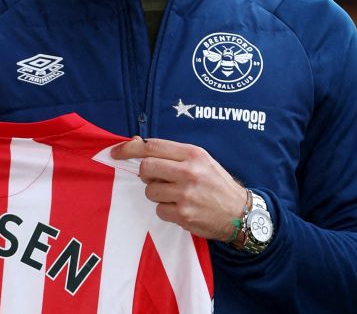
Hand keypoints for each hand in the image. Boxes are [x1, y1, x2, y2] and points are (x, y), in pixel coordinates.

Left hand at [111, 137, 247, 240]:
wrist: (240, 213)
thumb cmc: (216, 183)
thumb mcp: (200, 160)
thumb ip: (172, 153)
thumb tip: (137, 142)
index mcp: (193, 154)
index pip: (152, 147)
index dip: (129, 148)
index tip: (115, 152)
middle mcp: (189, 172)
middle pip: (146, 168)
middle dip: (146, 174)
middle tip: (158, 179)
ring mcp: (185, 194)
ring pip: (150, 191)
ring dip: (157, 194)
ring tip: (176, 195)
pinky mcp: (184, 215)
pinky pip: (159, 210)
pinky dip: (166, 210)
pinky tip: (182, 208)